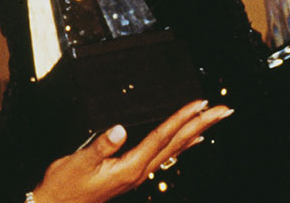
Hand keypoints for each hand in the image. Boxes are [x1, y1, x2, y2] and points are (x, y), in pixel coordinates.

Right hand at [32, 99, 232, 202]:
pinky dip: (182, 145)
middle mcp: (139, 171)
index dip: (182, 118)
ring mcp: (138, 173)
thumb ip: (101, 146)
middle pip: (178, 142)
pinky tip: (191, 141)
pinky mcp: (133, 173)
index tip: (200, 103)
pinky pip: (165, 155)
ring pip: (175, 148)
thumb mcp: (79, 163)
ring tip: (214, 120)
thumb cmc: (65, 186)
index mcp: (130, 167)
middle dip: (202, 124)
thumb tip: (120, 129)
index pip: (162, 136)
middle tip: (224, 110)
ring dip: (197, 132)